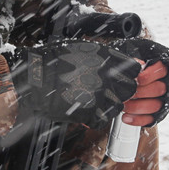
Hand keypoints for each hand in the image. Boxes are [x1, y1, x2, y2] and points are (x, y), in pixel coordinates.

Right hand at [6, 40, 139, 127]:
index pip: (134, 69)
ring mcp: (98, 94)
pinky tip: (85, 112)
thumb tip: (128, 61)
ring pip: (117, 107)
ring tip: (93, 103)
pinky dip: (95, 119)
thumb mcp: (83, 49)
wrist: (34, 75)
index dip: (129, 75)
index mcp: (106, 57)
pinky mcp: (87, 110)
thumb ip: (107, 56)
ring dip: (108, 107)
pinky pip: (102, 120)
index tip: (121, 78)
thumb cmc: (54, 60)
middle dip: (121, 92)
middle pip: (129, 89)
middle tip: (108, 93)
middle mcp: (106, 75)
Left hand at [112, 38, 168, 125]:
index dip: (150, 75)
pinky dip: (138, 119)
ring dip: (137, 107)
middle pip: (159, 89)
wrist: (126, 74)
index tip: (138, 78)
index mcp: (162, 66)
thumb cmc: (130, 63)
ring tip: (124, 104)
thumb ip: (133, 58)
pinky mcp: (157, 113)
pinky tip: (126, 117)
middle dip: (141, 92)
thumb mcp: (130, 54)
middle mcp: (166, 83)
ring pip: (155, 106)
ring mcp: (163, 99)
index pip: (162, 70)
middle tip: (128, 92)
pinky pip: (151, 119)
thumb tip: (138, 64)